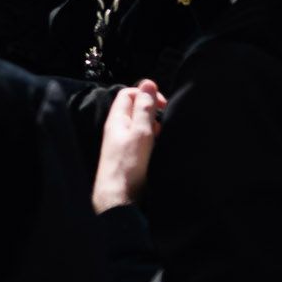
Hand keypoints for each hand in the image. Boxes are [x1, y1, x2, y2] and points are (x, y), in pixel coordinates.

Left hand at [93, 80, 164, 211]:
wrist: (117, 198)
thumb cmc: (128, 164)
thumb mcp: (140, 132)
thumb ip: (145, 108)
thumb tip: (148, 83)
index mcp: (117, 119)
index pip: (129, 93)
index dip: (146, 93)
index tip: (163, 104)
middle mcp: (117, 129)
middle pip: (135, 109)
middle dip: (152, 110)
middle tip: (164, 121)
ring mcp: (121, 144)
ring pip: (139, 126)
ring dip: (152, 126)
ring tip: (161, 136)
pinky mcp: (127, 157)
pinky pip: (140, 141)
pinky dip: (151, 140)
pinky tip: (157, 149)